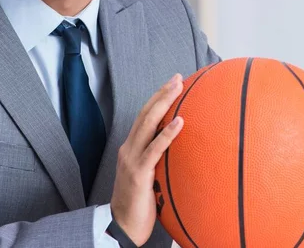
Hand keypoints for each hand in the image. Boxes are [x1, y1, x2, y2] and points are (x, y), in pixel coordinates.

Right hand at [110, 73, 183, 245]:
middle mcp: (128, 148)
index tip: (173, 83)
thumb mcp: (148, 175)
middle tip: (177, 78)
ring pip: (147, 124)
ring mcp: (131, 159)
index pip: (144, 116)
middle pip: (145, 113)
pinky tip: (180, 122)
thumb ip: (158, 159)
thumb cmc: (139, 203)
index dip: (157, 98)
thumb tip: (180, 150)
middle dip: (162, 93)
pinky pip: (155, 149)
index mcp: (130, 147)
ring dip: (164, 103)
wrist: (122, 226)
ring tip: (178, 88)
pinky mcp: (138, 173)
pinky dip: (167, 133)